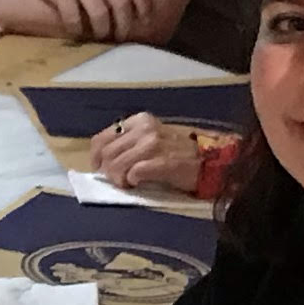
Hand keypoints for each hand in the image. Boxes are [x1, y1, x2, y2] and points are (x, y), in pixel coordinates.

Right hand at [0, 0, 153, 41]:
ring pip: (100, 13)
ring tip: (101, 36)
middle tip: (122, 35)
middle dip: (124, 24)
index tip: (145, 21)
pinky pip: (74, 18)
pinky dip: (78, 29)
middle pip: (120, 3)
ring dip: (103, 30)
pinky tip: (77, 32)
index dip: (144, 7)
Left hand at [88, 114, 212, 194]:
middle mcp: (144, 129)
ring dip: (119, 179)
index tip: (99, 169)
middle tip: (120, 180)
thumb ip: (128, 142)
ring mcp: (153, 144)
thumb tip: (103, 159)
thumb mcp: (150, 138)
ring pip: (117, 164)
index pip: (102, 138)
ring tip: (129, 183)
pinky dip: (132, 181)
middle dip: (108, 172)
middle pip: (107, 154)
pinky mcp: (162, 161)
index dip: (95, 157)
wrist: (208, 161)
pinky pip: (134, 173)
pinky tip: (140, 183)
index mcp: (139, 121)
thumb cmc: (177, 153)